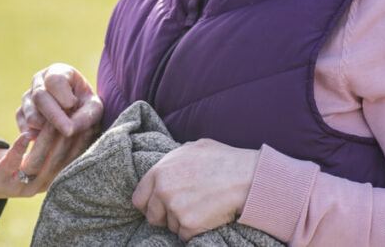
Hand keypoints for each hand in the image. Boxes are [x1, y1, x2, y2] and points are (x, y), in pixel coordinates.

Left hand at [0, 127, 98, 199]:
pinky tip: (25, 134)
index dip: (80, 143)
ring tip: (51, 123)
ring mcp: (18, 185)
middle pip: (56, 163)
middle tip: (72, 119)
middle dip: (66, 140)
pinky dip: (19, 149)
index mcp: (50, 180)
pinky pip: (11, 164)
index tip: (88, 124)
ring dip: (45, 142)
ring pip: (35, 163)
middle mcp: (37, 186)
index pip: (70, 163)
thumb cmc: (14, 160)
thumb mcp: (38, 154)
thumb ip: (56, 145)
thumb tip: (84, 124)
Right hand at [16, 63, 101, 137]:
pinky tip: (51, 139)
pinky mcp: (20, 113)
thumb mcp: (94, 109)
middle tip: (68, 131)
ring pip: (31, 115)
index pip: (54, 80)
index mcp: (57, 72)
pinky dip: (37, 136)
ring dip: (47, 128)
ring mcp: (27, 97)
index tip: (73, 106)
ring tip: (63, 132)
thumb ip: (86, 117)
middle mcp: (38, 81)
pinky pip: (24, 127)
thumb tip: (69, 130)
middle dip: (54, 116)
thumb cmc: (87, 107)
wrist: (77, 114)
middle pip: (39, 97)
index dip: (62, 94)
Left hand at [132, 138, 260, 241]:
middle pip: (152, 216)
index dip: (149, 203)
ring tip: (200, 209)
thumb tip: (170, 165)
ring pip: (170, 227)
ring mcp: (174, 208)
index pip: (139, 198)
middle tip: (182, 211)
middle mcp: (163, 190)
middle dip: (164, 216)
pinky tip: (206, 218)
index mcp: (160, 171)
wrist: (246, 178)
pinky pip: (184, 236)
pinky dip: (194, 232)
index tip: (159, 206)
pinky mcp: (188, 225)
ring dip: (182, 223)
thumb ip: (175, 159)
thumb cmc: (224, 160)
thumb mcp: (194, 148)